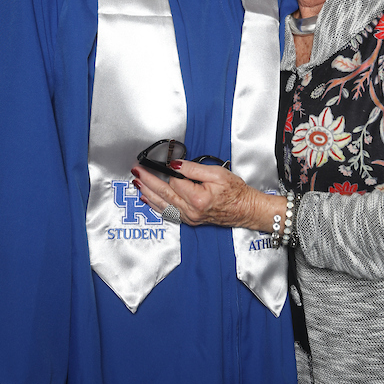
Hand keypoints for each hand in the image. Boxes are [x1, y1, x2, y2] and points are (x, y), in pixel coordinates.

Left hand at [132, 160, 277, 230]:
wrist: (245, 209)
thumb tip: (174, 165)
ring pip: (163, 205)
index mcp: (198, 198)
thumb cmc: (236, 192)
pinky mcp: (190, 220)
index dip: (168, 171)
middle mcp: (191, 211)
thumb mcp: (217, 173)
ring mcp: (190, 218)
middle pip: (164, 194)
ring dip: (148, 193)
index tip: (159, 162)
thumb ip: (193, 169)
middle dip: (148, 181)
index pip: (175, 182)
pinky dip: (156, 205)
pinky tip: (148, 199)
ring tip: (138, 183)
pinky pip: (168, 213)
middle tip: (137, 171)